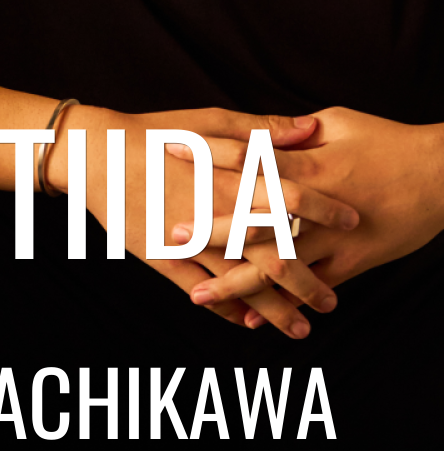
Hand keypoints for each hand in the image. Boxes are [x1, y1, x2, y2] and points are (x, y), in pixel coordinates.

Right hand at [46, 104, 357, 333]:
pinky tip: (246, 324)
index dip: (326, 211)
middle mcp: (219, 213)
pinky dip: (228, 311)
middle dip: (309, 283)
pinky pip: (203, 293)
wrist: (98, 154)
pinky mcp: (166, 260)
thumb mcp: (211, 121)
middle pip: (276, 254)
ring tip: (300, 329)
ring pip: (243, 284)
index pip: (294, 197)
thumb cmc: (156, 133)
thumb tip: (311, 128)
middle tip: (332, 302)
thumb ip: (263, 130)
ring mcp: (192, 242)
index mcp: (234, 176)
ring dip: (275, 309)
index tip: (352, 223)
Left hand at [176, 106, 443, 329]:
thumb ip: (296, 130)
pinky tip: (254, 319)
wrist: (442, 176)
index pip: (246, 156)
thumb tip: (263, 129)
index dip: (207, 154)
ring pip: (278, 262)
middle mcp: (316, 202)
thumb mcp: (340, 121)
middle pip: (254, 215)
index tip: (168, 152)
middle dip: (210, 227)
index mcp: (309, 160)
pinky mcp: (353, 262)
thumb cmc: (389, 141)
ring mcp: (334, 236)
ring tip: (200, 294)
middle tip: (171, 235)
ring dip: (237, 280)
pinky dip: (282, 303)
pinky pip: (311, 287)